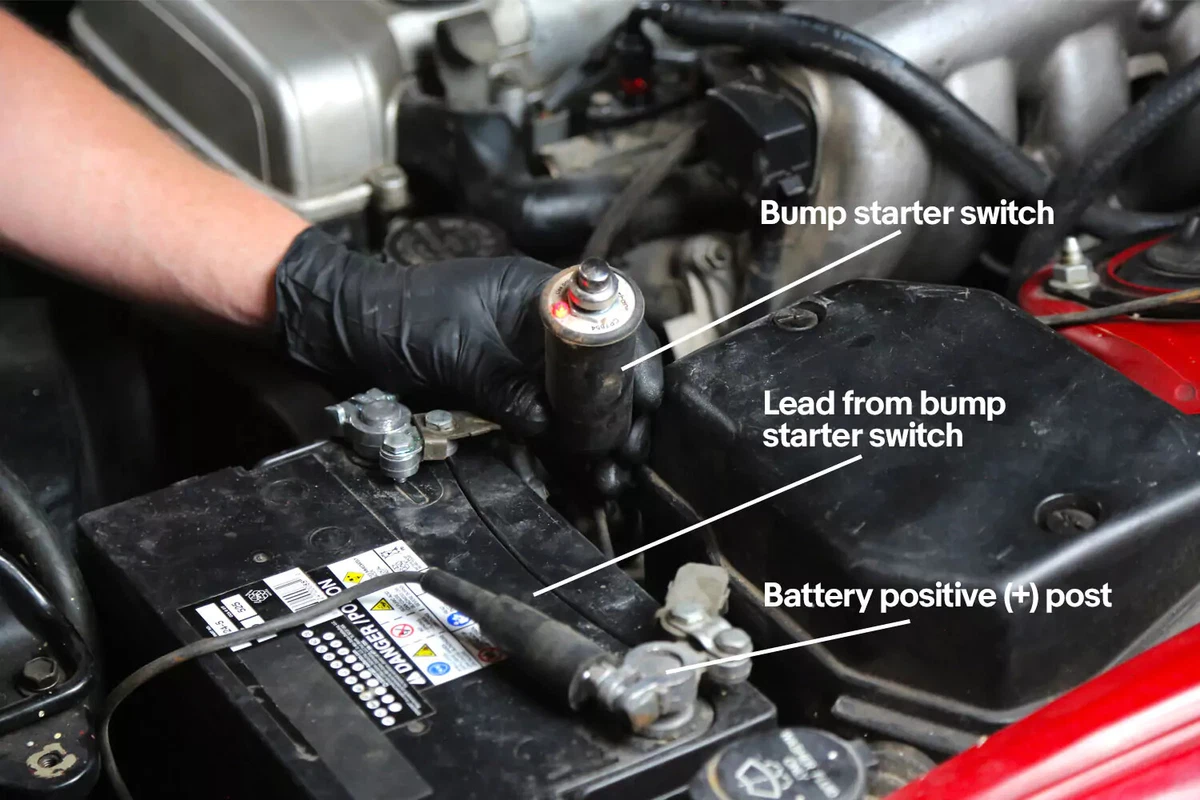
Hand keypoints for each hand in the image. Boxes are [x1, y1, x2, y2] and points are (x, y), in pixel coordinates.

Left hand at [274, 227, 661, 439]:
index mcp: (538, 293)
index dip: (630, 363)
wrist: (350, 331)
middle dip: (622, 410)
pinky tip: (582, 471)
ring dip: (598, 436)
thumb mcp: (458, 352)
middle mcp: (541, 325)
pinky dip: (565, 444)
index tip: (640, 401)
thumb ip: (508, 388)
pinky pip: (549, 417)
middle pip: (602, 368)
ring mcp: (526, 358)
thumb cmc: (396, 316)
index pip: (607, 321)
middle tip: (629, 448)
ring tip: (610, 472)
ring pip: (580, 399)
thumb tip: (551, 425)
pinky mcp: (510, 389)